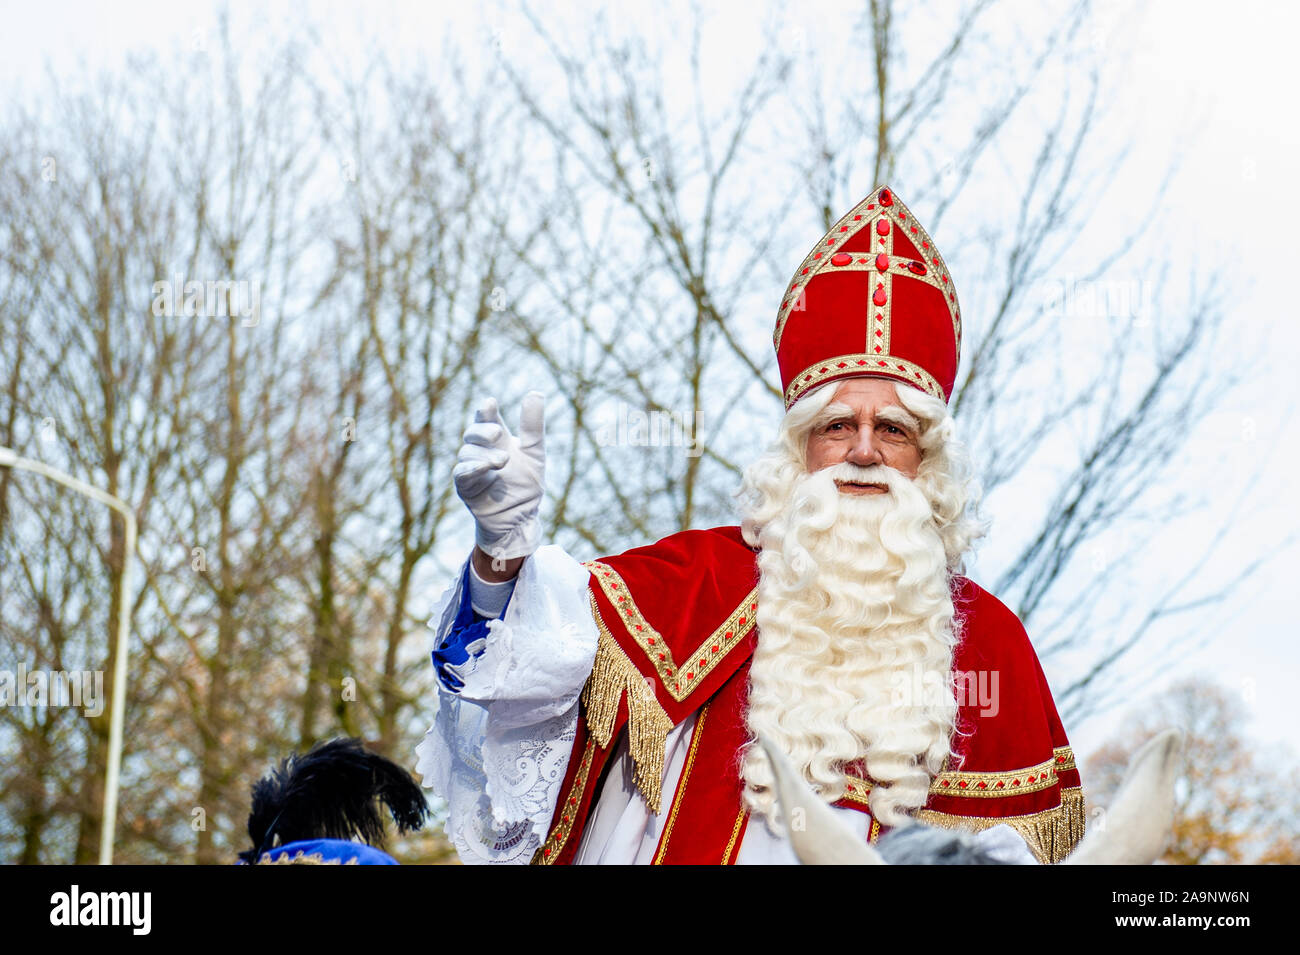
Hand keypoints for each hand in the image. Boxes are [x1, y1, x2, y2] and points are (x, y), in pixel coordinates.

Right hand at [453, 392, 545, 563]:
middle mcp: (481, 450)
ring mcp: (471, 467)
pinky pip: (462, 472)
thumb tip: (535, 392)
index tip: (490, 403)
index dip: (486, 410)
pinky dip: (473, 467)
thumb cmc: (526, 484)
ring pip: (467, 451)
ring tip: (504, 460)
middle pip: (473, 432)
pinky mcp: (465, 486)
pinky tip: (485, 466)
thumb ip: (533, 426)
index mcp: (497, 439)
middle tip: (498, 433)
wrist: (521, 518)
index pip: (487, 418)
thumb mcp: (535, 452)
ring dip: (485, 454)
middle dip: (483, 430)